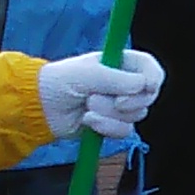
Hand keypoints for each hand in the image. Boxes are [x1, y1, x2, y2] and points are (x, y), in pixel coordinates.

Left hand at [40, 50, 166, 142]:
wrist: (40, 108)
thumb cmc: (60, 82)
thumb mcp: (88, 74)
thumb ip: (118, 79)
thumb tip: (143, 86)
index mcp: (120, 64)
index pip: (150, 68)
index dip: (154, 77)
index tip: (148, 87)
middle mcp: (124, 84)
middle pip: (148, 96)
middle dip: (129, 101)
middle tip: (114, 101)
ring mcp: (119, 106)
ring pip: (136, 115)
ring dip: (110, 114)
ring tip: (88, 107)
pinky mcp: (112, 124)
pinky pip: (124, 131)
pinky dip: (106, 127)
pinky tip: (88, 121)